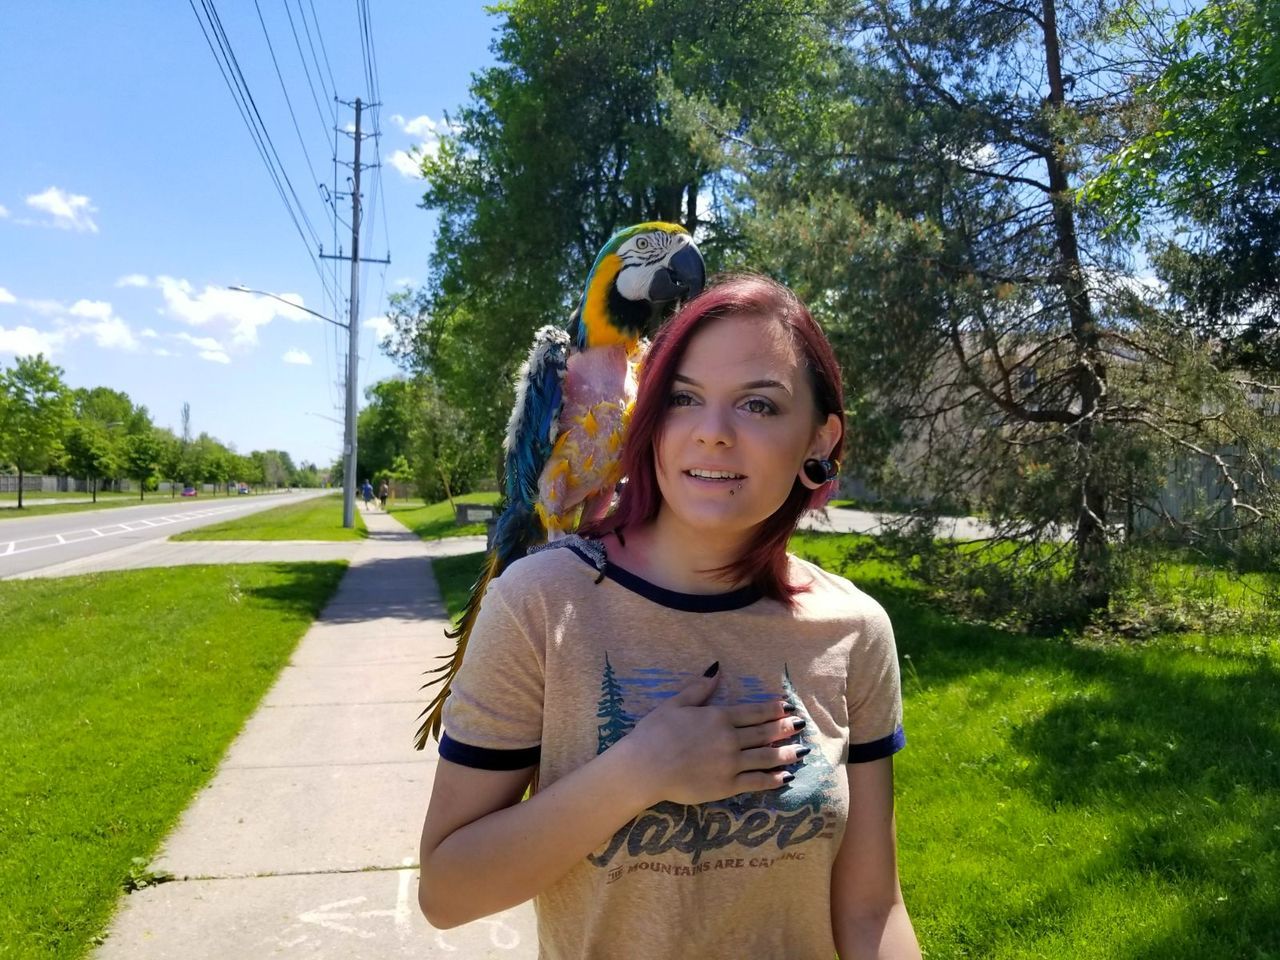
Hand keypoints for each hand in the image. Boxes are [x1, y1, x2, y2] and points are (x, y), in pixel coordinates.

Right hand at [618, 664, 807, 807]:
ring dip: (786, 753)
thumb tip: (717, 669)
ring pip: (766, 757)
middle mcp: (730, 738)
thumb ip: (699, 688)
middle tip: (801, 726)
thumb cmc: (655, 732)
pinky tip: (785, 777)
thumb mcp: (675, 703)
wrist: (645, 767)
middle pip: (764, 733)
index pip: (754, 712)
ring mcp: (731, 764)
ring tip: (801, 750)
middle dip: (785, 728)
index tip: (788, 708)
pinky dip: (773, 779)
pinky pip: (756, 782)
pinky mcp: (727, 786)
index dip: (773, 709)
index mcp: (719, 717)